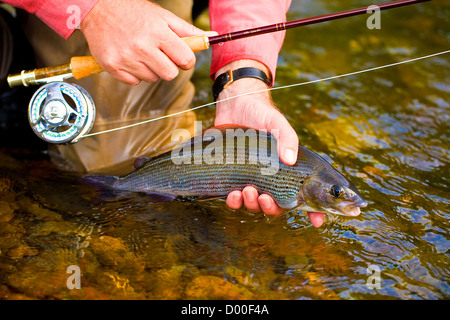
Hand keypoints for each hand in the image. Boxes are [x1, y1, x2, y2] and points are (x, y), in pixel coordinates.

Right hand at [80, 0, 206, 84]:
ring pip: (152, 79)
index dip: (186, 60)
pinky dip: (134, 73)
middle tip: (160, 55)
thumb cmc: (135, 12)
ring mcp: (126, 58)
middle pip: (170, 74)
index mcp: (158, 32)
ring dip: (151, 69)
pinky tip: (129, 58)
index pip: (185, 59)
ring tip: (141, 53)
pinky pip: (134, 82)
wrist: (98, 9)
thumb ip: (187, 30)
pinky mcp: (112, 66)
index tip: (180, 56)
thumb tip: (212, 37)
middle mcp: (142, 46)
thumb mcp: (163, 17)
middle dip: (169, 67)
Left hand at [214, 60, 323, 226]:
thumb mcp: (277, 123)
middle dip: (272, 208)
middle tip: (264, 197)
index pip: (306, 195)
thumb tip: (290, 160)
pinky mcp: (235, 179)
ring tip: (246, 191)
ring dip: (252, 205)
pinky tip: (232, 194)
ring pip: (257, 206)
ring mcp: (254, 180)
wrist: (234, 105)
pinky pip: (237, 200)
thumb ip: (287, 138)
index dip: (315, 211)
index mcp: (289, 169)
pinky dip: (234, 202)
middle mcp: (273, 178)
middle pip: (279, 206)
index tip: (317, 221)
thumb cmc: (260, 113)